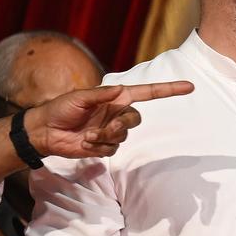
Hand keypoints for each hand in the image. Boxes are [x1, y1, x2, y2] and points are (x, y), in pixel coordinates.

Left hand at [26, 80, 193, 157]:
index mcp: (116, 98)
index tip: (189, 87)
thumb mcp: (78, 97)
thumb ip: (101, 94)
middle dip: (121, 125)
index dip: (169, 90)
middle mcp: (117, 113)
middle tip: (104, 129)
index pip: (148, 93)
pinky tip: (84, 143)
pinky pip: (112, 149)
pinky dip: (98, 147)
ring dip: (105, 137)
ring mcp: (112, 130)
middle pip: (135, 119)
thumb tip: (119, 90)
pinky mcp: (105, 145)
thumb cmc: (60, 108)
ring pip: (123, 136)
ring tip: (87, 137)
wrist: (45, 131)